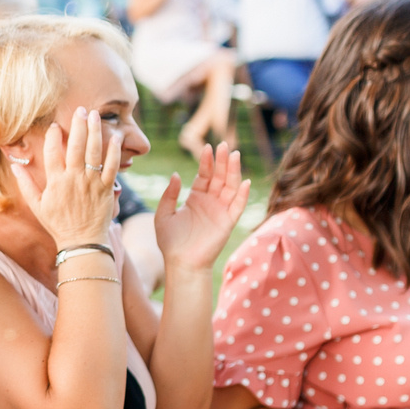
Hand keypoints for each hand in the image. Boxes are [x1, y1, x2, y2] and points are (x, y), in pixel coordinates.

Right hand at [8, 105, 119, 248]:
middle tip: (81, 109)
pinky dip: (114, 152)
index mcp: (56, 182)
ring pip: (94, 152)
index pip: (52, 153)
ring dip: (95, 131)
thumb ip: (25, 184)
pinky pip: (112, 167)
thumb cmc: (58, 223)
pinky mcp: (106, 188)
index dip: (53, 137)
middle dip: (78, 125)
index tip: (54, 125)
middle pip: (76, 147)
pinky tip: (115, 137)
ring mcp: (91, 183)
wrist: (82, 241)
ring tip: (96, 115)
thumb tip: (15, 165)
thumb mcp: (37, 205)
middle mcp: (74, 179)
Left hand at [151, 142, 249, 271]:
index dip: (206, 162)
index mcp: (196, 198)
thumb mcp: (164, 214)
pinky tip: (245, 181)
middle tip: (223, 145)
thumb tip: (175, 174)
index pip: (204, 175)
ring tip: (234, 155)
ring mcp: (220, 211)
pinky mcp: (228, 222)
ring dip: (233, 172)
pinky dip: (243, 194)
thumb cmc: (170, 241)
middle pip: (219, 177)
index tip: (206, 147)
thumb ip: (169, 195)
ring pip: (230, 187)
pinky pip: (238, 206)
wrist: (181, 263)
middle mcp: (210, 202)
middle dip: (221, 161)